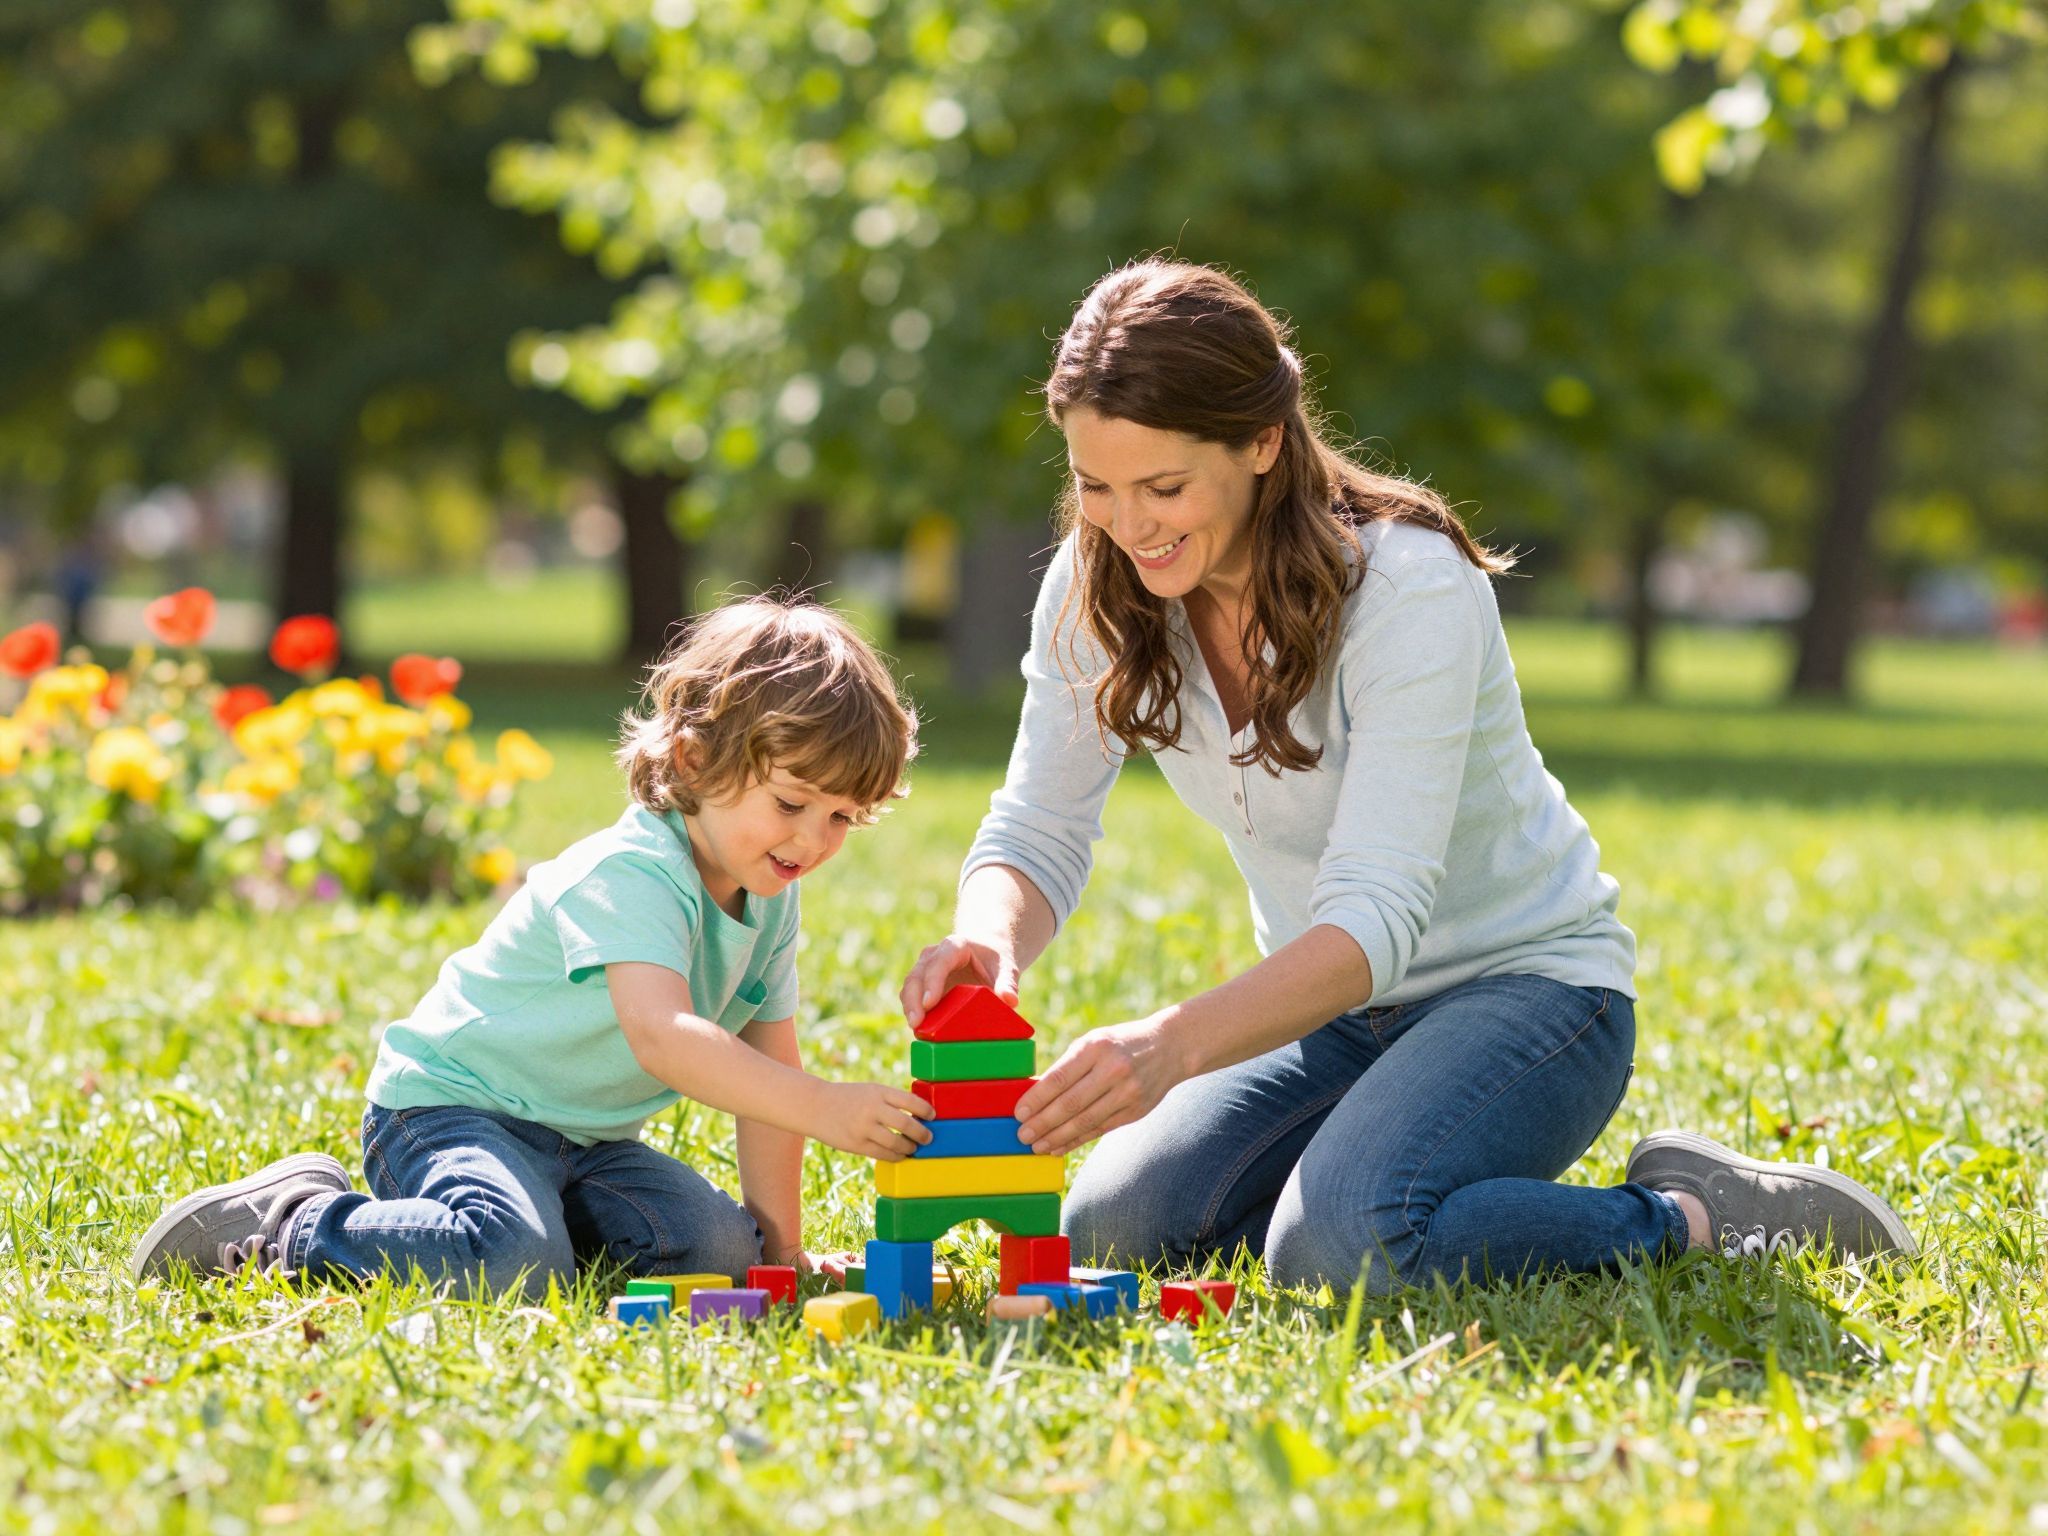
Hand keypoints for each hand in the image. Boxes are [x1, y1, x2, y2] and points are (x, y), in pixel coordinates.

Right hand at [811, 1080, 933, 1160]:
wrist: (816, 1106)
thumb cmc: (848, 1098)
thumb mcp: (869, 1090)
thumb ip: (890, 1101)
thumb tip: (918, 1117)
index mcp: (878, 1091)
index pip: (910, 1100)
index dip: (925, 1110)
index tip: (932, 1116)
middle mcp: (872, 1109)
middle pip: (906, 1124)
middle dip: (922, 1133)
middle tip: (928, 1138)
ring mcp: (864, 1127)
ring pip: (896, 1142)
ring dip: (909, 1148)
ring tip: (913, 1148)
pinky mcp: (857, 1144)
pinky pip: (883, 1154)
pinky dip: (895, 1156)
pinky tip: (899, 1155)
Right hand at [900, 934, 1020, 1027]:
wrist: (986, 953)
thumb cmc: (995, 960)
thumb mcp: (1006, 968)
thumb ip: (1008, 983)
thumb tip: (1010, 1001)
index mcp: (955, 946)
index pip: (939, 962)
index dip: (932, 982)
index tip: (930, 1003)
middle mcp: (934, 955)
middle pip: (917, 975)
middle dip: (914, 1000)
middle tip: (917, 1024)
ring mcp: (925, 969)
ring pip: (910, 986)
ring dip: (910, 1008)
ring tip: (916, 1030)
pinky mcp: (922, 984)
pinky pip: (911, 997)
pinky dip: (913, 1012)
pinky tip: (920, 1030)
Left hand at [1013, 1013, 1187, 1155]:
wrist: (1169, 1047)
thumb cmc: (1118, 1044)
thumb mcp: (1093, 1042)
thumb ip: (1068, 1066)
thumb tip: (1034, 1097)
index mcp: (1096, 1047)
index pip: (1060, 1077)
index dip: (1037, 1099)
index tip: (1018, 1113)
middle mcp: (1113, 1070)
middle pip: (1071, 1103)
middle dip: (1043, 1123)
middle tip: (1022, 1135)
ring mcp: (1127, 1092)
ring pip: (1085, 1121)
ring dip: (1057, 1137)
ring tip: (1037, 1146)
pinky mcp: (1135, 1111)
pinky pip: (1100, 1130)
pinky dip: (1077, 1140)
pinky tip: (1059, 1147)